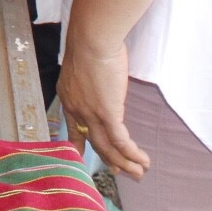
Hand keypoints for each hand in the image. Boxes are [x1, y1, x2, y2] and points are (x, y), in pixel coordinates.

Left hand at [57, 35, 149, 178]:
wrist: (92, 37)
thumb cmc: (90, 41)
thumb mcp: (83, 63)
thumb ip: (88, 77)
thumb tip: (100, 79)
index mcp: (68, 97)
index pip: (73, 128)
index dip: (79, 144)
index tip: (83, 156)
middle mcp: (77, 109)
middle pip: (94, 142)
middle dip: (109, 159)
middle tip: (120, 171)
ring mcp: (91, 114)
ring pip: (108, 147)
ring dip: (124, 162)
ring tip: (138, 173)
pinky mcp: (107, 113)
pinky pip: (120, 141)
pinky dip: (132, 154)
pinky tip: (142, 160)